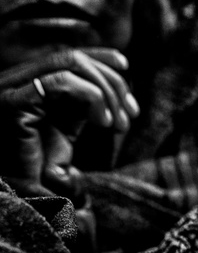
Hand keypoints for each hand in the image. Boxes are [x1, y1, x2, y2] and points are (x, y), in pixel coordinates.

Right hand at [0, 48, 139, 199]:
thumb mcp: (66, 128)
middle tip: (130, 114)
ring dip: (106, 90)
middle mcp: (18, 81)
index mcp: (31, 85)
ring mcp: (12, 88)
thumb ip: (82, 105)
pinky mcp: (12, 102)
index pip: (66, 56)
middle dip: (111, 82)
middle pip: (74, 58)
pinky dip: (92, 96)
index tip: (125, 66)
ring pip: (70, 63)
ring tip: (118, 123)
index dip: (99, 56)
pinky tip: (104, 121)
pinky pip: (60, 81)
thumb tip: (113, 90)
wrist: (22, 195)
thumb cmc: (40, 170)